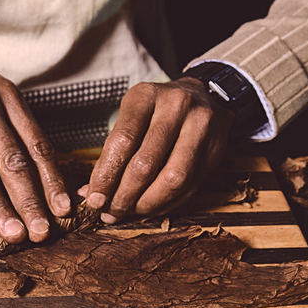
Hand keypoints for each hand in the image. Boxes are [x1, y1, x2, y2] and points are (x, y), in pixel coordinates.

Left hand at [82, 78, 231, 222]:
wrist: (203, 96)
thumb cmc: (157, 110)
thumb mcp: (131, 116)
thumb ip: (112, 152)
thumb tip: (91, 193)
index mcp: (146, 96)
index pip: (122, 142)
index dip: (106, 176)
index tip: (94, 198)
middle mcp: (176, 107)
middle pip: (146, 164)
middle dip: (124, 196)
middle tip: (110, 212)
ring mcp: (201, 127)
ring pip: (172, 180)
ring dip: (147, 204)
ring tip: (130, 211)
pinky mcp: (216, 150)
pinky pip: (189, 188)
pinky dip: (166, 204)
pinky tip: (150, 207)